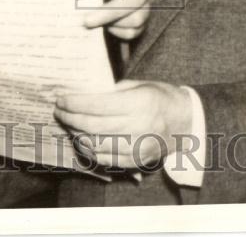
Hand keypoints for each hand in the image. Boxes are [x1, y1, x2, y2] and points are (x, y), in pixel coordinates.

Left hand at [54, 80, 192, 168]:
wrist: (185, 122)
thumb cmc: (160, 98)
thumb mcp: (139, 85)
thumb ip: (113, 91)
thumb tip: (83, 95)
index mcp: (140, 103)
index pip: (97, 105)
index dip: (75, 103)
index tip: (62, 99)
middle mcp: (138, 126)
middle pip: (92, 126)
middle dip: (70, 118)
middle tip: (60, 111)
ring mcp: (137, 146)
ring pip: (95, 145)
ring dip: (76, 134)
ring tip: (69, 124)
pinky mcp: (136, 161)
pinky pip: (104, 159)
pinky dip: (89, 150)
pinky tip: (83, 139)